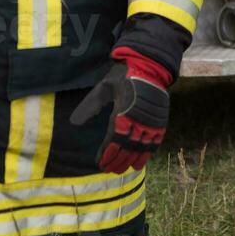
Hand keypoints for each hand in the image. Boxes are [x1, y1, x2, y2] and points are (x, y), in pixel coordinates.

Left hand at [70, 48, 170, 172]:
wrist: (150, 66)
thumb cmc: (124, 76)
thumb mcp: (103, 87)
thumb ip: (90, 105)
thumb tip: (74, 121)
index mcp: (123, 111)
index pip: (114, 140)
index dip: (107, 154)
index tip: (100, 163)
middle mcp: (138, 120)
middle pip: (126, 147)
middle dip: (117, 161)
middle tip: (108, 170)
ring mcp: (151, 122)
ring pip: (140, 148)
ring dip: (130, 161)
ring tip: (121, 170)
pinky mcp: (160, 121)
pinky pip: (154, 143)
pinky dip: (146, 155)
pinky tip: (139, 164)